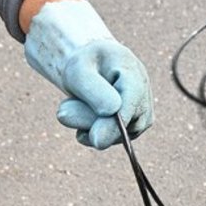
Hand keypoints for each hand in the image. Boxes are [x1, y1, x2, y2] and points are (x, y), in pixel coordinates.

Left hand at [23, 0, 152, 149]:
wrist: (90, 66)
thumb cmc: (84, 64)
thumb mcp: (80, 70)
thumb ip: (94, 90)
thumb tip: (112, 113)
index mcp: (134, 76)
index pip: (130, 107)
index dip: (114, 126)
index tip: (96, 141)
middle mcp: (144, 99)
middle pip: (121, 127)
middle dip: (89, 122)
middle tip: (61, 111)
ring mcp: (140, 117)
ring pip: (111, 137)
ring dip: (86, 125)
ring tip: (73, 104)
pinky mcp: (131, 129)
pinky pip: (106, 139)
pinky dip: (89, 130)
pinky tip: (82, 115)